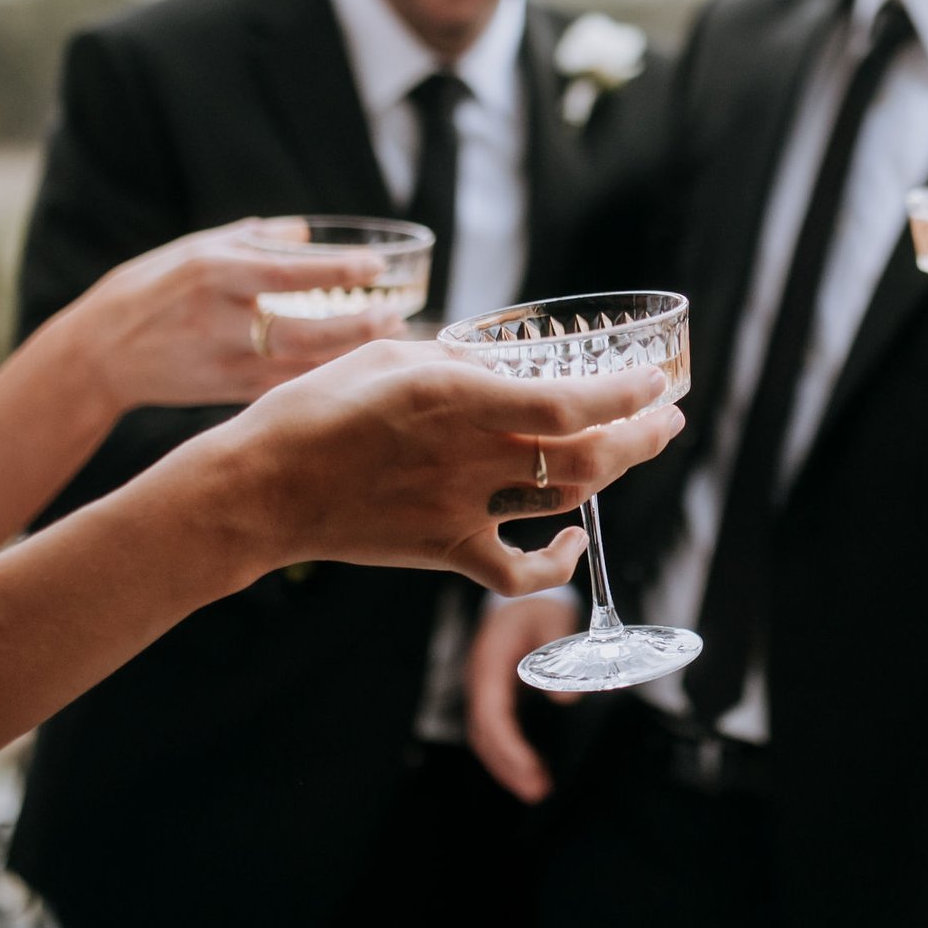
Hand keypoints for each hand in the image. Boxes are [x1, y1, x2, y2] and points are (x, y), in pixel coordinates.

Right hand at [61, 218, 400, 413]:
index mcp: (212, 271)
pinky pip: (284, 389)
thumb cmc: (149, 290)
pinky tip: (352, 368)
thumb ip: (254, 238)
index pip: (287, 271)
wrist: (96, 354)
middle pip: (304, 328)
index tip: (376, 268)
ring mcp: (222, 360)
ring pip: (301, 364)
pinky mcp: (223, 392)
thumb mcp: (192, 249)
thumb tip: (307, 231)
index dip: (338, 270)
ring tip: (386, 337)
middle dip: (357, 325)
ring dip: (349, 354)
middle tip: (393, 314)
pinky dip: (321, 379)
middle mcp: (218, 318)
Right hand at [216, 341, 683, 594]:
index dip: (625, 396)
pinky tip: (571, 539)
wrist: (260, 488)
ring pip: (566, 499)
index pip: (569, 403)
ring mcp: (463, 509)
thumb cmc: (314, 411)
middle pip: (587, 454)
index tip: (655, 381)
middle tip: (667, 416)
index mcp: (458, 398)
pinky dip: (557, 561)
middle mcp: (472, 456)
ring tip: (636, 448)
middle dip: (642, 434)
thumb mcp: (386, 357)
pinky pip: (519, 571)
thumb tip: (499, 368)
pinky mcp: (446, 551)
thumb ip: (455, 363)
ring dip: (613, 474)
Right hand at [466, 594, 582, 802]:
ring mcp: (485, 690)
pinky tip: (529, 770)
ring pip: (486, 737)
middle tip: (538, 791)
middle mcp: (481, 681)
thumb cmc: (536, 606)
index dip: (508, 745)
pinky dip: (508, 753)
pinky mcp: (495, 695)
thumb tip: (567, 699)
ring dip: (507, 766)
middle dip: (508, 765)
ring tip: (536, 790)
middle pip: (485, 734)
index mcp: (490, 664)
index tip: (529, 768)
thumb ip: (558, 652)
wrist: (521, 593)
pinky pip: (494, 730)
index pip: (491, 714)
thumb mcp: (552, 621)